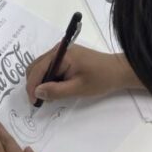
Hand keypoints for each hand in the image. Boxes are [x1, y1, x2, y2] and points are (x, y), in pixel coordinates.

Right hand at [26, 44, 142, 102]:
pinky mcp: (65, 56)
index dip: (32, 86)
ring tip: (50, 96)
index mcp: (60, 54)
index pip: (38, 69)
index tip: (34, 102)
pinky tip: (56, 88)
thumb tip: (37, 92)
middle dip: (35, 84)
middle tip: (41, 100)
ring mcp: (61, 51)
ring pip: (41, 67)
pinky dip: (49, 78)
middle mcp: (57, 49)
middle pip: (36, 66)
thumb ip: (56, 90)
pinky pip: (50, 67)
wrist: (120, 71)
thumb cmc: (101, 79)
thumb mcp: (79, 88)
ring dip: (41, 82)